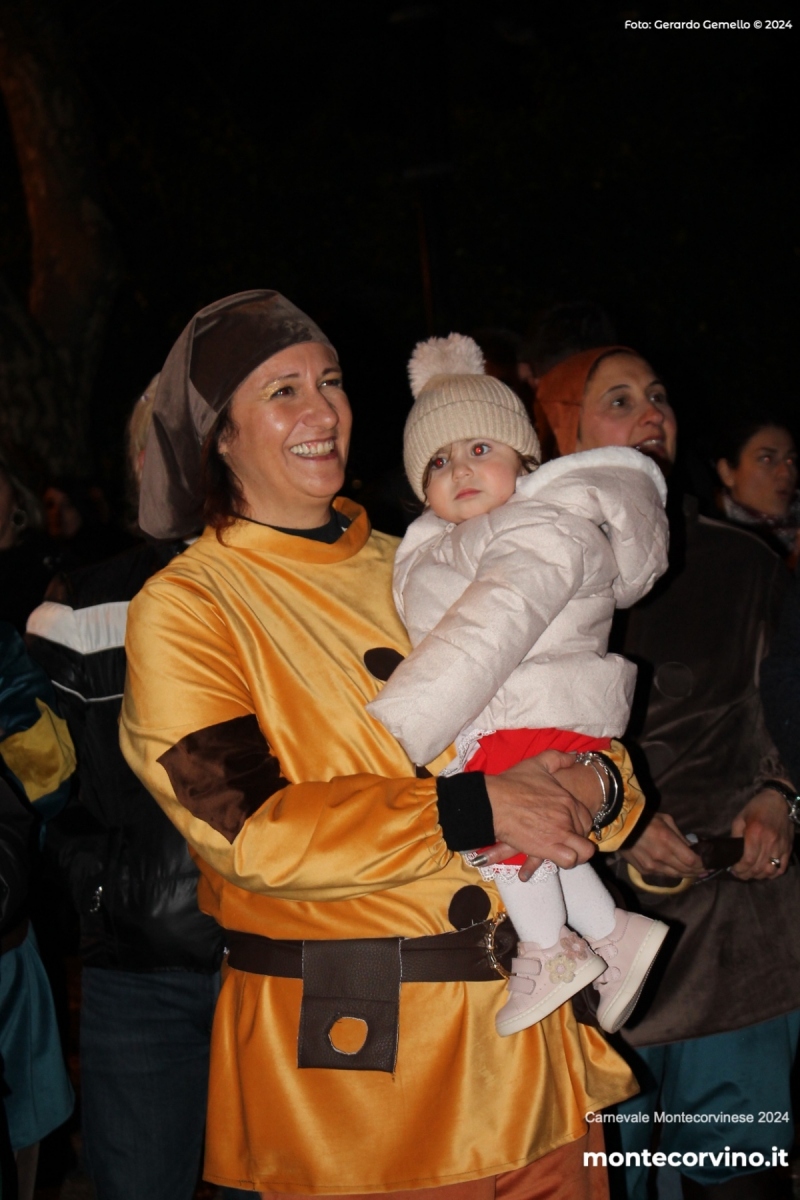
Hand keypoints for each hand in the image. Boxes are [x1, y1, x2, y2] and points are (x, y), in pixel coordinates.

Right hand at [484, 750, 595, 880]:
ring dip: (575, 853)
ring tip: (562, 852)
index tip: (566, 825)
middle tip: (560, 839)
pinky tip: (552, 858)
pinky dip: (564, 861)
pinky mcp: (547, 848)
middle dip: (574, 838)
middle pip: (583, 835)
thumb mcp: (537, 763)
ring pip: (582, 852)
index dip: (578, 824)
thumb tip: (574, 756)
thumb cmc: (512, 783)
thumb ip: (558, 758)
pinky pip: (569, 860)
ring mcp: (559, 833)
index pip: (586, 818)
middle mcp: (567, 817)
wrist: (493, 801)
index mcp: (567, 800)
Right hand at [619, 812, 704, 878]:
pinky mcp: (644, 871)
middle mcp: (661, 857)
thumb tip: (693, 848)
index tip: (709, 863)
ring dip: (686, 875)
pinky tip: (677, 870)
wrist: (618, 826)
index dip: (702, 864)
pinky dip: (672, 873)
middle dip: (698, 871)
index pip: (692, 860)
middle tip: (706, 870)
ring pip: (675, 876)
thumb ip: (680, 836)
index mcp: (668, 841)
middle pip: (685, 871)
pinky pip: (663, 875)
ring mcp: (651, 866)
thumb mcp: (666, 820)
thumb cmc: (645, 819)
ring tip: (695, 873)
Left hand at [730, 789, 793, 879]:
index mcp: (755, 833)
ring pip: (770, 871)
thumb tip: (732, 852)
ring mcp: (781, 846)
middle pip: (758, 867)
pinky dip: (773, 874)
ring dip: (759, 876)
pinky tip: (765, 873)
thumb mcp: (740, 818)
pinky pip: (782, 868)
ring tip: (751, 874)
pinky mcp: (788, 848)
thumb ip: (735, 835)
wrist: (778, 800)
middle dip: (746, 874)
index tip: (733, 869)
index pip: (748, 860)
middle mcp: (769, 842)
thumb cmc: (756, 808)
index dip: (739, 869)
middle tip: (739, 874)